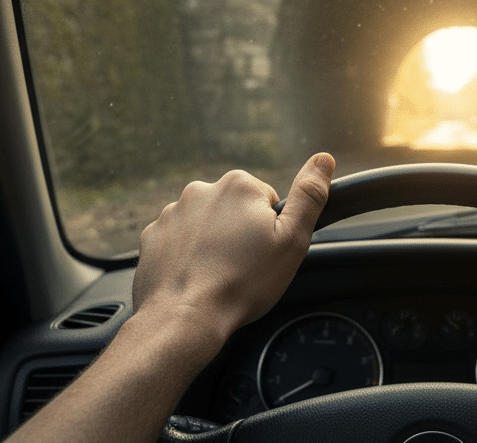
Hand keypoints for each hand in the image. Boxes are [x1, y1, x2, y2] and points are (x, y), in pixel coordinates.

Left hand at [131, 153, 332, 358]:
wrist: (186, 317)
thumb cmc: (243, 283)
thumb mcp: (293, 240)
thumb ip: (310, 195)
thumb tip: (323, 159)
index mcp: (239, 185)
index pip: (266, 201)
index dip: (270, 230)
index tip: (263, 253)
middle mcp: (201, 190)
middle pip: (234, 210)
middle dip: (240, 234)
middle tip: (243, 267)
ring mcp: (172, 212)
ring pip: (205, 225)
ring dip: (213, 244)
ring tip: (218, 275)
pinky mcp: (152, 236)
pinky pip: (178, 241)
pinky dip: (187, 256)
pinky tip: (196, 278)